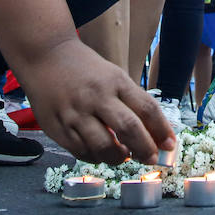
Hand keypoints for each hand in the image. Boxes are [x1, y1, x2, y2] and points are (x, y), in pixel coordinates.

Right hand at [21, 39, 175, 164]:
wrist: (45, 55)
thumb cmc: (85, 70)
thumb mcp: (112, 75)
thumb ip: (131, 101)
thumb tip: (155, 133)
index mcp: (115, 81)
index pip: (146, 108)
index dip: (162, 130)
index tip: (170, 145)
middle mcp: (96, 96)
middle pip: (129, 128)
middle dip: (145, 149)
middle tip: (150, 159)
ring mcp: (75, 112)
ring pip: (103, 146)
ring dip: (118, 158)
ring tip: (122, 156)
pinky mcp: (57, 126)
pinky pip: (81, 151)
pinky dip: (95, 157)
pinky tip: (99, 152)